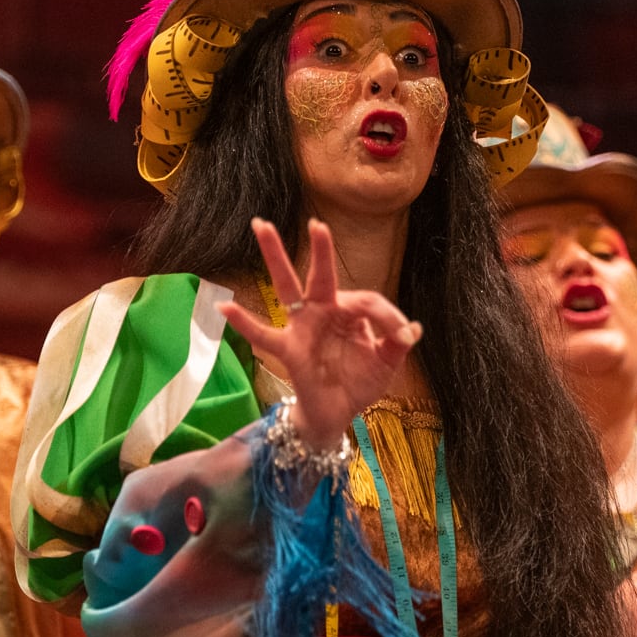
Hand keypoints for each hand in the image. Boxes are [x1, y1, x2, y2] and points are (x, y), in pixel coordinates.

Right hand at [218, 217, 422, 448]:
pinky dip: (243, 323)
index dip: (388, 316)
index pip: (366, 300)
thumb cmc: (359, 382)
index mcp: (348, 312)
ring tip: (262, 226)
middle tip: (316, 223)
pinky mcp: (288, 349)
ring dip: (275, 257)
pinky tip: (223, 308)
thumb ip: (396, 344)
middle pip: (320, 274)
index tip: (402, 336)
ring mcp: (302, 327)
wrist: (338, 413)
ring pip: (287, 288)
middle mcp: (323, 312)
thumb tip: (413, 329)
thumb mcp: (385, 363)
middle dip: (319, 248)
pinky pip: (262, 335)